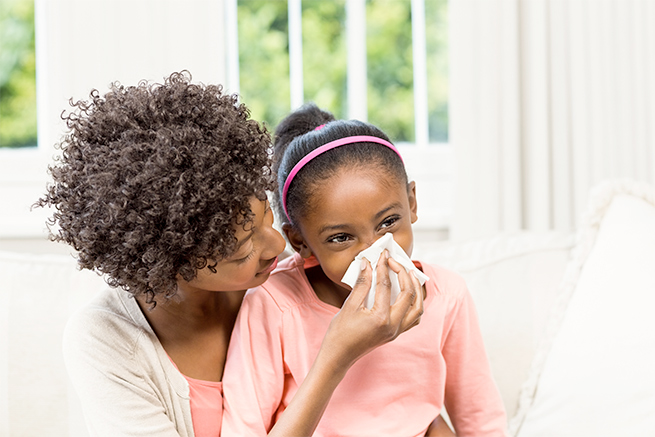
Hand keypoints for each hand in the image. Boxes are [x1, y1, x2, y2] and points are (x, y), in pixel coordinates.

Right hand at [320, 250, 423, 368]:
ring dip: (416, 289)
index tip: (382, 255)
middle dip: (403, 274)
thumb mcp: (349, 306)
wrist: (338, 357)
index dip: (383, 267)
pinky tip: (408, 294)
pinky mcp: (395, 334)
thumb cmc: (340, 333)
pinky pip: (413, 318)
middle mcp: (393, 326)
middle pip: (408, 294)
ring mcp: (396, 331)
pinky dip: (415, 304)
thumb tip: (367, 264)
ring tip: (409, 274)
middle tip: (394, 262)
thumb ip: (361, 284)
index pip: (386, 286)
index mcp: (381, 318)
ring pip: (417, 308)